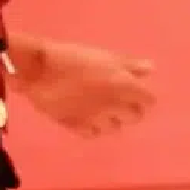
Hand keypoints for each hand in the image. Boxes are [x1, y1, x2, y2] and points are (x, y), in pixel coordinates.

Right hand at [10, 35, 159, 137]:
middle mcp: (114, 105)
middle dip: (130, 109)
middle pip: (135, 116)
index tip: (135, 91)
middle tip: (118, 99)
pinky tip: (86, 115)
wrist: (38, 71)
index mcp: (124, 85)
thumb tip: (150, 70)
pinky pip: (94, 133)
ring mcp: (96, 119)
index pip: (149, 100)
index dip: (143, 96)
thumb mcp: (104, 56)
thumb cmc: (72, 57)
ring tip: (100, 107)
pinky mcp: (78, 128)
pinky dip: (93, 127)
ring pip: (115, 127)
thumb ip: (129, 65)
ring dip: (112, 119)